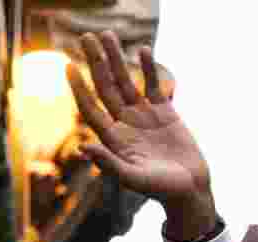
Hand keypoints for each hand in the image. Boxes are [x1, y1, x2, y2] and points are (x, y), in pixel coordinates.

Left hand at [67, 31, 216, 241]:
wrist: (189, 189)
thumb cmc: (160, 189)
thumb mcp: (133, 179)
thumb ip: (109, 164)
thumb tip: (82, 148)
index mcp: (113, 138)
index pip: (91, 108)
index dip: (79, 88)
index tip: (68, 66)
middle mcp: (125, 123)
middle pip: (105, 87)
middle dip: (95, 62)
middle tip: (85, 36)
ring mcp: (144, 116)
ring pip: (126, 81)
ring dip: (117, 58)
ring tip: (108, 34)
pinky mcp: (165, 112)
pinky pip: (152, 85)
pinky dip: (148, 68)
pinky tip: (142, 50)